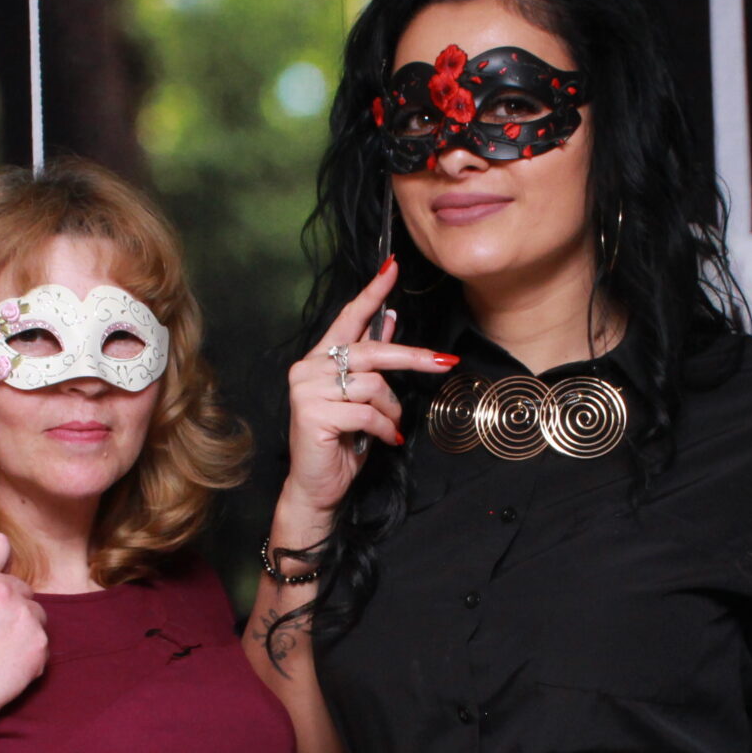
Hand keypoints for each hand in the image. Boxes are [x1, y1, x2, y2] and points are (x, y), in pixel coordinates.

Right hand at [281, 259, 457, 516]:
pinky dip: (384, 427)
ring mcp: (307, 390)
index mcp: (319, 358)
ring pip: (372, 385)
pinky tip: (384, 439)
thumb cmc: (339, 443)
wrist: (317, 486)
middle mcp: (308, 368)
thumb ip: (370, 362)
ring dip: (391, 409)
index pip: (348, 318)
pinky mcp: (313, 413)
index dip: (372, 292)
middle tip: (444, 362)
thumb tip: (388, 320)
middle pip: (371, 351)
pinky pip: (367, 412)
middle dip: (412, 357)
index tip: (393, 266)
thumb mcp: (361, 398)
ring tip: (388, 426)